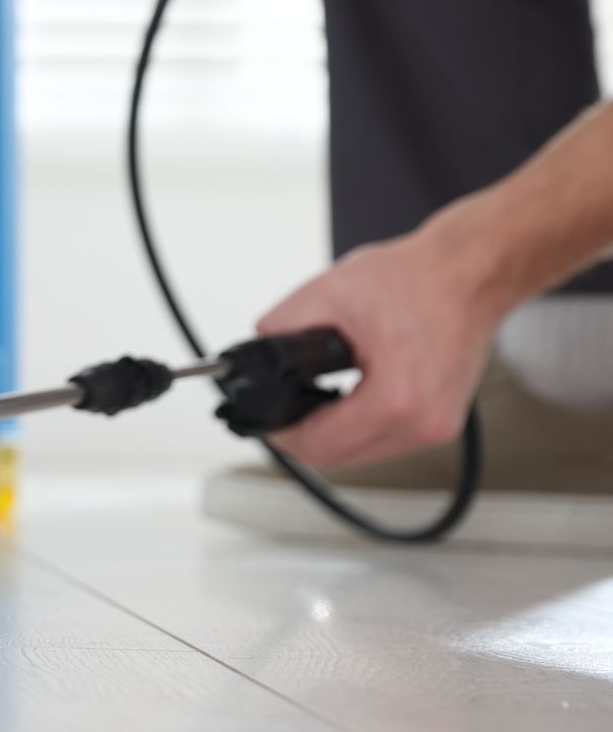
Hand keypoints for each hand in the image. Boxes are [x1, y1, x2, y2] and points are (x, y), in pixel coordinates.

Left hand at [257, 231, 501, 467]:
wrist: (470, 274)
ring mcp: (437, 428)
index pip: (319, 445)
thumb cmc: (418, 279)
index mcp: (395, 400)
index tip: (264, 420)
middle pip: (340, 458)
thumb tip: (261, 343)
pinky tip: (342, 402)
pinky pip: (387, 440)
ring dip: (332, 434)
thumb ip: (283, 323)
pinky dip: (359, 426)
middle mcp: (422, 424)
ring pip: (364, 454)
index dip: (281, 434)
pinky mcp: (442, 422)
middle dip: (303, 435)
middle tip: (281, 409)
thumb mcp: (329, 292)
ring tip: (309, 401)